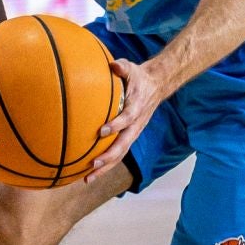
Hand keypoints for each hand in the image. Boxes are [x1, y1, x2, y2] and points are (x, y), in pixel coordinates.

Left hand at [83, 57, 161, 182]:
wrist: (156, 86)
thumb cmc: (139, 77)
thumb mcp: (132, 68)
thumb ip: (122, 67)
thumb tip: (113, 65)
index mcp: (136, 108)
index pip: (127, 119)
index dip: (116, 125)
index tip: (102, 131)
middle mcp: (136, 125)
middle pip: (123, 145)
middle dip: (109, 157)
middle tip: (93, 164)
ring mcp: (133, 133)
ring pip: (120, 154)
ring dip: (105, 167)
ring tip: (87, 178)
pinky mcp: (129, 137)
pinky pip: (118, 153)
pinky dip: (105, 165)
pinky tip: (89, 173)